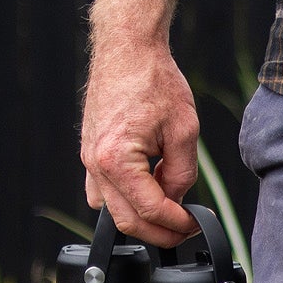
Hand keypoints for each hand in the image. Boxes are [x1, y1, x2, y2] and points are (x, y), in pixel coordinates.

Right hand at [81, 33, 201, 246]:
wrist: (127, 50)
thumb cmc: (154, 81)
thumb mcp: (184, 130)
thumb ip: (182, 173)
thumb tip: (177, 199)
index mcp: (116, 160)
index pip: (149, 210)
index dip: (177, 224)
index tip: (195, 225)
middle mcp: (95, 165)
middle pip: (126, 220)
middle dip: (159, 232)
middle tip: (186, 230)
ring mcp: (88, 160)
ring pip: (112, 210)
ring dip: (141, 217)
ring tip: (171, 209)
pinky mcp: (90, 154)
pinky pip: (104, 192)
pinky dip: (126, 200)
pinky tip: (150, 189)